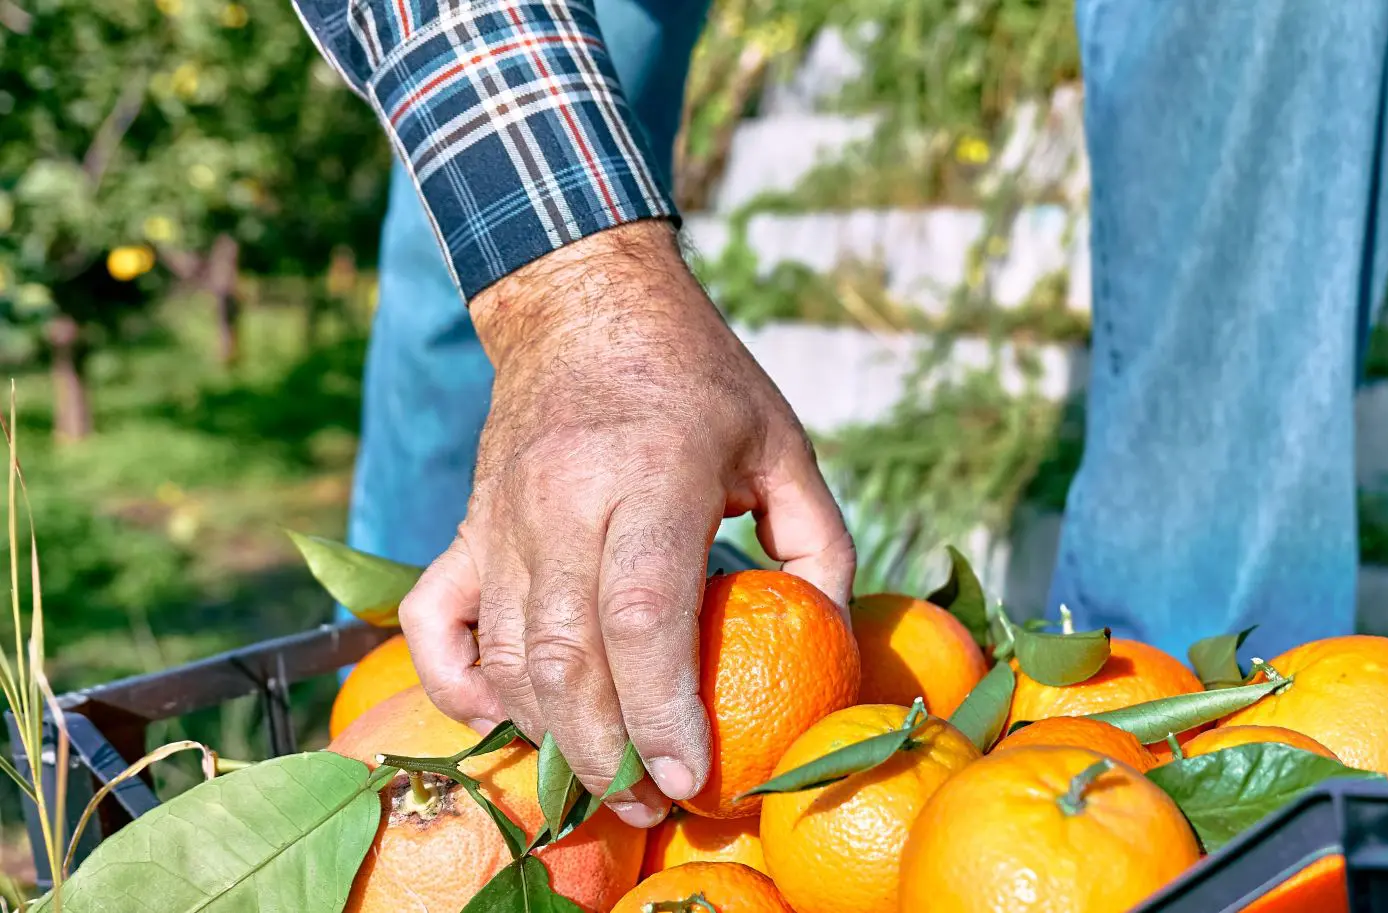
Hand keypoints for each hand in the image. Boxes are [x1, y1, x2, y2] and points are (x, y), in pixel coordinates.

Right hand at [395, 221, 854, 826]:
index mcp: (652, 472)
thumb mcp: (783, 443)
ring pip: (509, 655)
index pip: (641, 616)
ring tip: (605, 783)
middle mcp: (564, 499)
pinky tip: (506, 720)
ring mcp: (501, 516)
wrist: (582, 302)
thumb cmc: (699, 378)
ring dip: (551, 736)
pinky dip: (460, 687)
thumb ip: (820, 541)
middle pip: (569, 657)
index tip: (690, 776)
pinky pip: (437, 624)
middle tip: (651, 805)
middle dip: (609, 752)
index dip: (664, 710)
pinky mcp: (465, 527)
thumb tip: (830, 637)